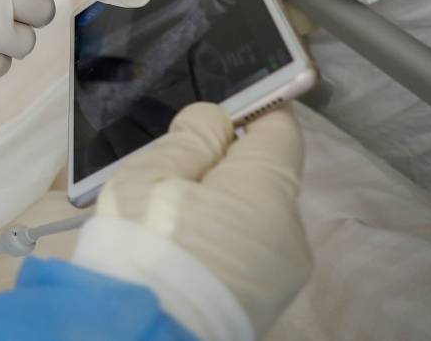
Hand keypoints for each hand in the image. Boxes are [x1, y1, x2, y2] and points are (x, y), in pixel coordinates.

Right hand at [72, 103, 310, 340]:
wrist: (141, 332)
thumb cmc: (141, 245)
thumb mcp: (149, 175)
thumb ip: (190, 138)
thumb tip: (216, 119)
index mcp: (264, 190)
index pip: (279, 129)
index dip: (249, 111)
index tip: (209, 118)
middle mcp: (289, 229)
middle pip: (264, 175)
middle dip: (223, 166)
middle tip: (169, 175)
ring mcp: (282, 271)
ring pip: (255, 214)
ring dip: (221, 205)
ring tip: (170, 217)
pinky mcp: (268, 299)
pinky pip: (250, 249)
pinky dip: (223, 239)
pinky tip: (183, 249)